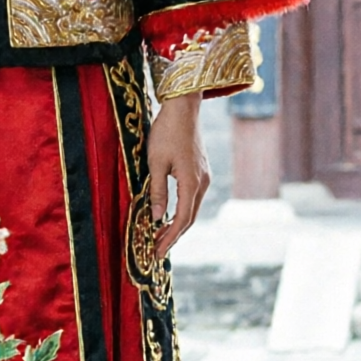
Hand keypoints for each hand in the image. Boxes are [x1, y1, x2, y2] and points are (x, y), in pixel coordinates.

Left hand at [147, 92, 210, 258]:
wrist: (184, 108)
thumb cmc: (166, 132)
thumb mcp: (156, 163)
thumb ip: (157, 192)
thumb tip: (157, 218)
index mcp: (192, 182)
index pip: (182, 218)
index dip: (170, 237)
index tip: (157, 252)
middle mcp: (203, 182)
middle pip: (190, 218)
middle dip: (174, 235)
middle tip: (157, 250)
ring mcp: (204, 177)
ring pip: (192, 208)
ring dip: (178, 224)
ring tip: (161, 236)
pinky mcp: (201, 171)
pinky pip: (193, 198)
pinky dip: (182, 211)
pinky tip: (170, 215)